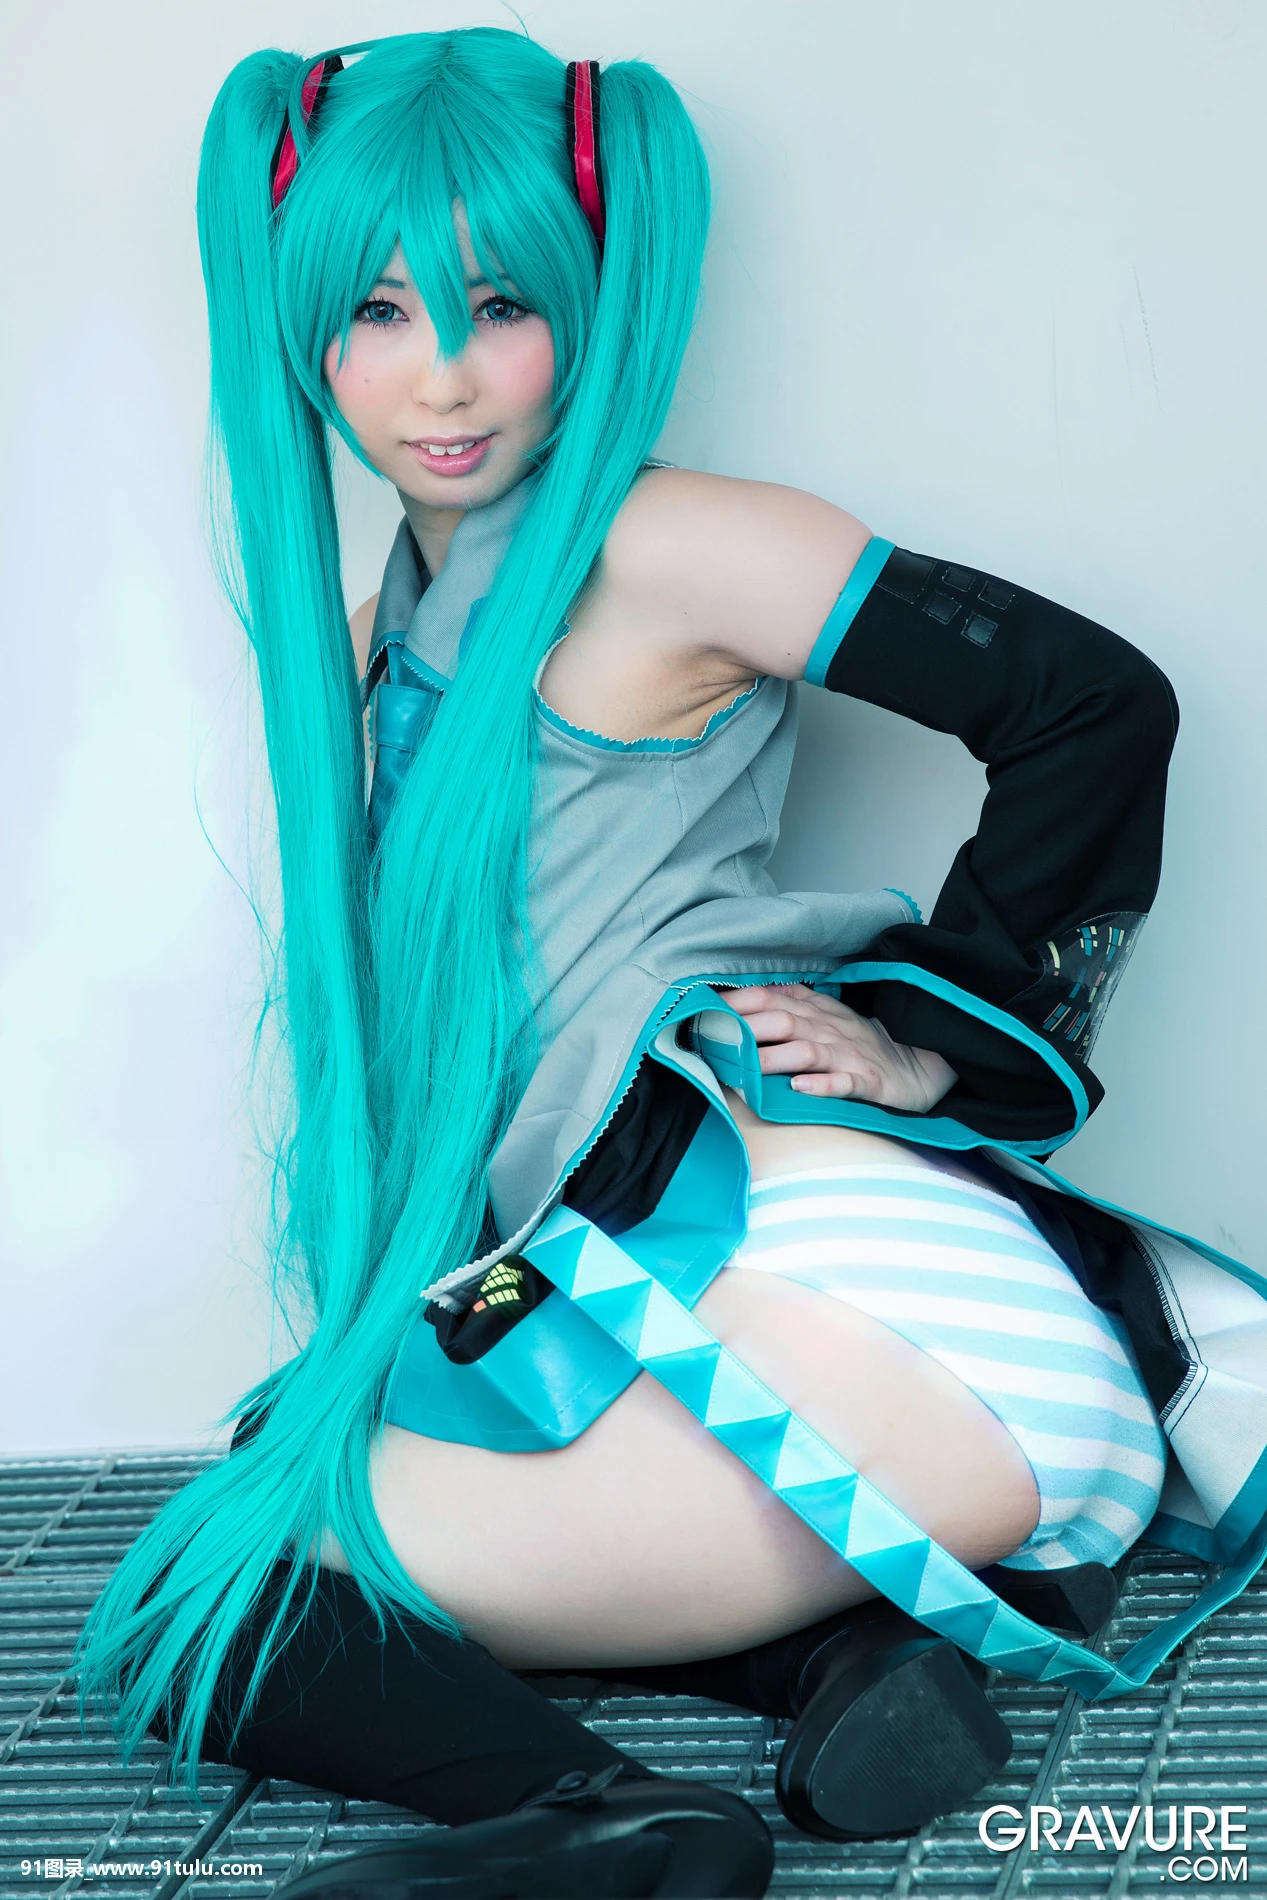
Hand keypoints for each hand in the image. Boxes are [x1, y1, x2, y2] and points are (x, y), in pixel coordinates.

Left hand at [723, 983, 957, 1113]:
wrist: (921, 1064)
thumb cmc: (865, 1043)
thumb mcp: (829, 1015)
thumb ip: (794, 1002)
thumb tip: (751, 994)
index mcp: (820, 1012)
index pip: (774, 999)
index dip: (741, 1003)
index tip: (706, 1009)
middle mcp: (831, 1029)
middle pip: (785, 1021)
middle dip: (748, 1028)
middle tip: (714, 1039)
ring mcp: (849, 1055)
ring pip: (808, 1051)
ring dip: (775, 1057)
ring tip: (746, 1067)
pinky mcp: (868, 1082)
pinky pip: (844, 1082)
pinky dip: (821, 1085)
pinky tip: (799, 1088)